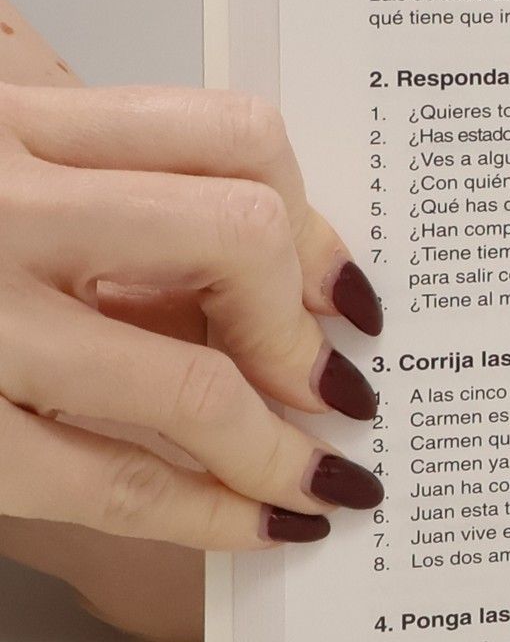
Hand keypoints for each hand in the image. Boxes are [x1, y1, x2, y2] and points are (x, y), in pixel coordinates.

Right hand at [0, 83, 385, 576]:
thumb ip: (81, 156)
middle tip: (332, 380)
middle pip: (236, 235)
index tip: (344, 288)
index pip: (231, 135)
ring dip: (280, 444)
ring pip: (187, 378)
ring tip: (318, 475)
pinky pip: (109, 478)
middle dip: (302, 325)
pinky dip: (205, 513)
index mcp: (11, 119)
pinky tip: (252, 522)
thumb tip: (258, 236)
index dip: (315, 221)